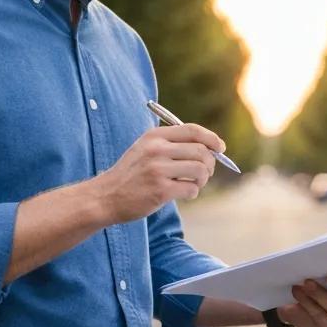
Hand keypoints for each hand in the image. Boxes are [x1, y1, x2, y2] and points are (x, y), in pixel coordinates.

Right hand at [98, 124, 223, 222]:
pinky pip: (191, 189)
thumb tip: (210, 147)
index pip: (192, 130)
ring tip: (193, 184)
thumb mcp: (145, 149)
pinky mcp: (160, 190)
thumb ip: (172, 144)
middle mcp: (156, 150)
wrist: (105, 196)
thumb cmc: (131, 174)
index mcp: (154, 136)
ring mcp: (158, 170)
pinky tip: (182, 193)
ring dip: (202, 180)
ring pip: (200, 170)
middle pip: (201, 151)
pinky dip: (192, 192)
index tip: (220, 148)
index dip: (211, 138)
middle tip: (204, 173)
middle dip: (209, 164)